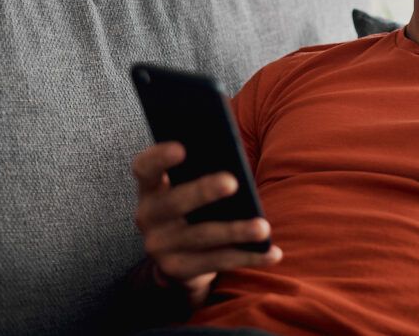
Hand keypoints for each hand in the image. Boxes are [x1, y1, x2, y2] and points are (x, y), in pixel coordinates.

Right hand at [131, 141, 282, 307]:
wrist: (178, 257)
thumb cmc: (194, 208)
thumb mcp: (189, 189)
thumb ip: (201, 173)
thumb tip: (235, 162)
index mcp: (151, 187)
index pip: (145, 167)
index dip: (159, 157)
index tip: (182, 148)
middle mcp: (148, 216)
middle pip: (174, 202)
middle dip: (204, 191)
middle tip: (233, 182)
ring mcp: (159, 246)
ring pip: (202, 236)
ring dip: (236, 231)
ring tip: (263, 227)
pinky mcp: (177, 270)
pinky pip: (217, 262)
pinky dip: (248, 256)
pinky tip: (273, 253)